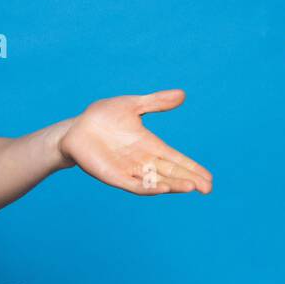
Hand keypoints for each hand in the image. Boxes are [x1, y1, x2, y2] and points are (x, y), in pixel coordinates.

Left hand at [57, 89, 211, 195]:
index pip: (176, 159)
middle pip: (170, 173)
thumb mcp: (131, 105)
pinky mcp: (112, 175)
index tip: (209, 177)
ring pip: (155, 182)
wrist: (75, 128)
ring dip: (173, 185)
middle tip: (207, 188)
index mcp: (149, 145)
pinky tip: (162, 189)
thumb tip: (182, 94)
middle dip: (188, 179)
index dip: (192, 167)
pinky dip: (148, 188)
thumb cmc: (102, 117)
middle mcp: (142, 160)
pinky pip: (133, 185)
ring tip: (190, 187)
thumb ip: (155, 102)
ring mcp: (128, 169)